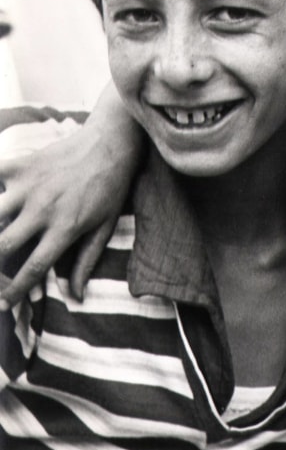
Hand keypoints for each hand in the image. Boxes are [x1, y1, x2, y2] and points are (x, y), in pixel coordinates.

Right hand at [0, 125, 134, 308]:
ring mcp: (28, 187)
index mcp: (66, 228)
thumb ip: (86, 261)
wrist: (111, 144)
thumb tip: (76, 296)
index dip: (15, 289)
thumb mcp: (105, 227)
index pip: (35, 267)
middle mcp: (43, 210)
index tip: (3, 305)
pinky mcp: (20, 166)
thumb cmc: (110, 188)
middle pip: (3, 245)